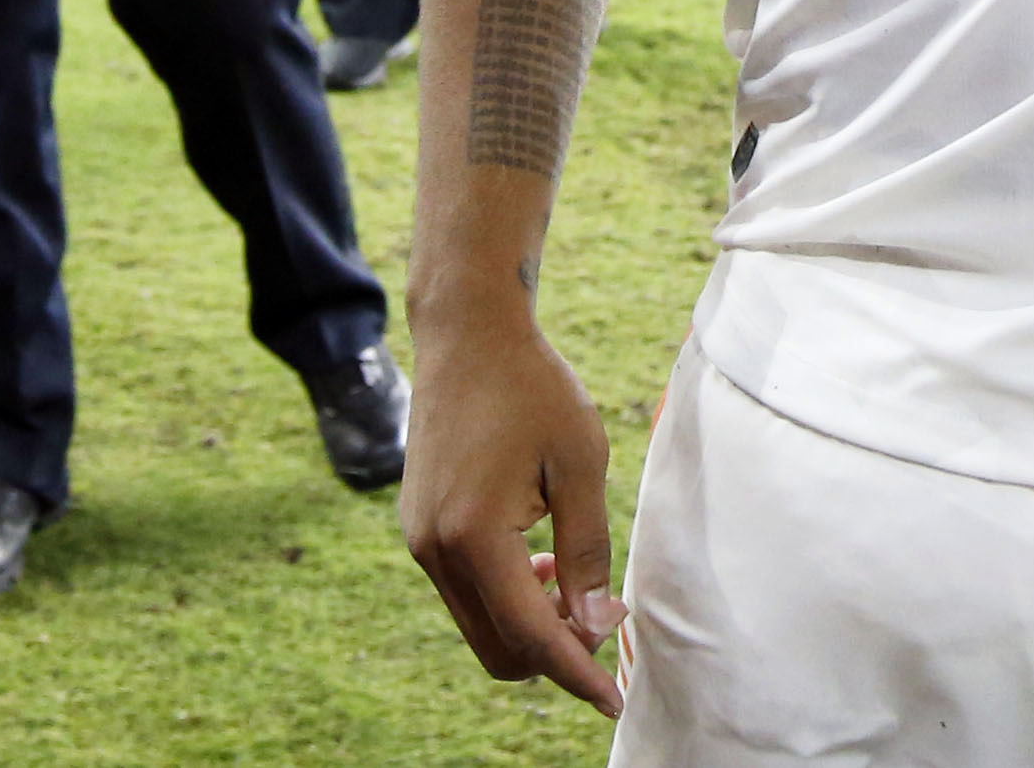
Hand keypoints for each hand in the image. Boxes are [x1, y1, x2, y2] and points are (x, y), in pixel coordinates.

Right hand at [400, 316, 623, 715]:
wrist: (468, 335)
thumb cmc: (533, 389)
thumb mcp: (579, 464)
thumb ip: (587, 551)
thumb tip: (595, 626)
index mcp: (474, 534)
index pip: (530, 634)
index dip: (577, 673)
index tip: (615, 698)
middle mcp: (435, 548)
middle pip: (497, 648)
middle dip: (553, 654)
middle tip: (602, 620)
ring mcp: (419, 541)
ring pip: (479, 625)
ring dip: (529, 623)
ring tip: (571, 579)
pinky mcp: (419, 530)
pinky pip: (465, 592)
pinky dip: (506, 596)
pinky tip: (540, 560)